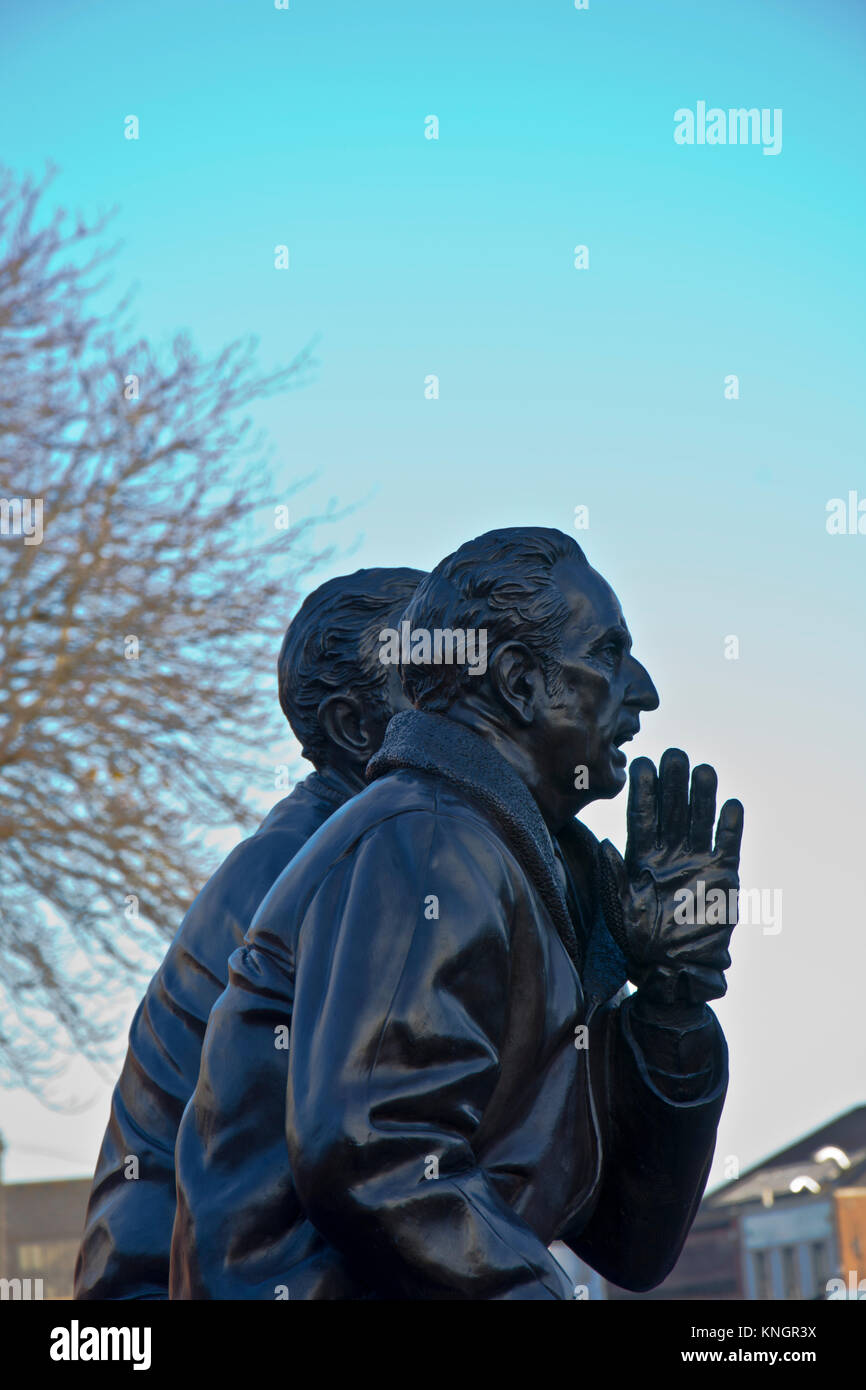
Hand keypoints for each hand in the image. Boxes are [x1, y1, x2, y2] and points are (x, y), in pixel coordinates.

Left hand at [600, 749, 743, 1006]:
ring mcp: (697, 860)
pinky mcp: (723, 874)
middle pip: (672, 808)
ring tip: (703, 769)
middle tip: (674, 754)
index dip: (642, 790)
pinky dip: (730, 825)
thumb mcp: (619, 908)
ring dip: (702, 794)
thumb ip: (613, 876)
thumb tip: (605, 844)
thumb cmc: (638, 941)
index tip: (641, 763)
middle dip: (673, 781)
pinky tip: (731, 804)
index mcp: (641, 855)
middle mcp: (669, 851)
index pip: (641, 814)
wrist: (673, 968)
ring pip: (700, 818)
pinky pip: (728, 843)